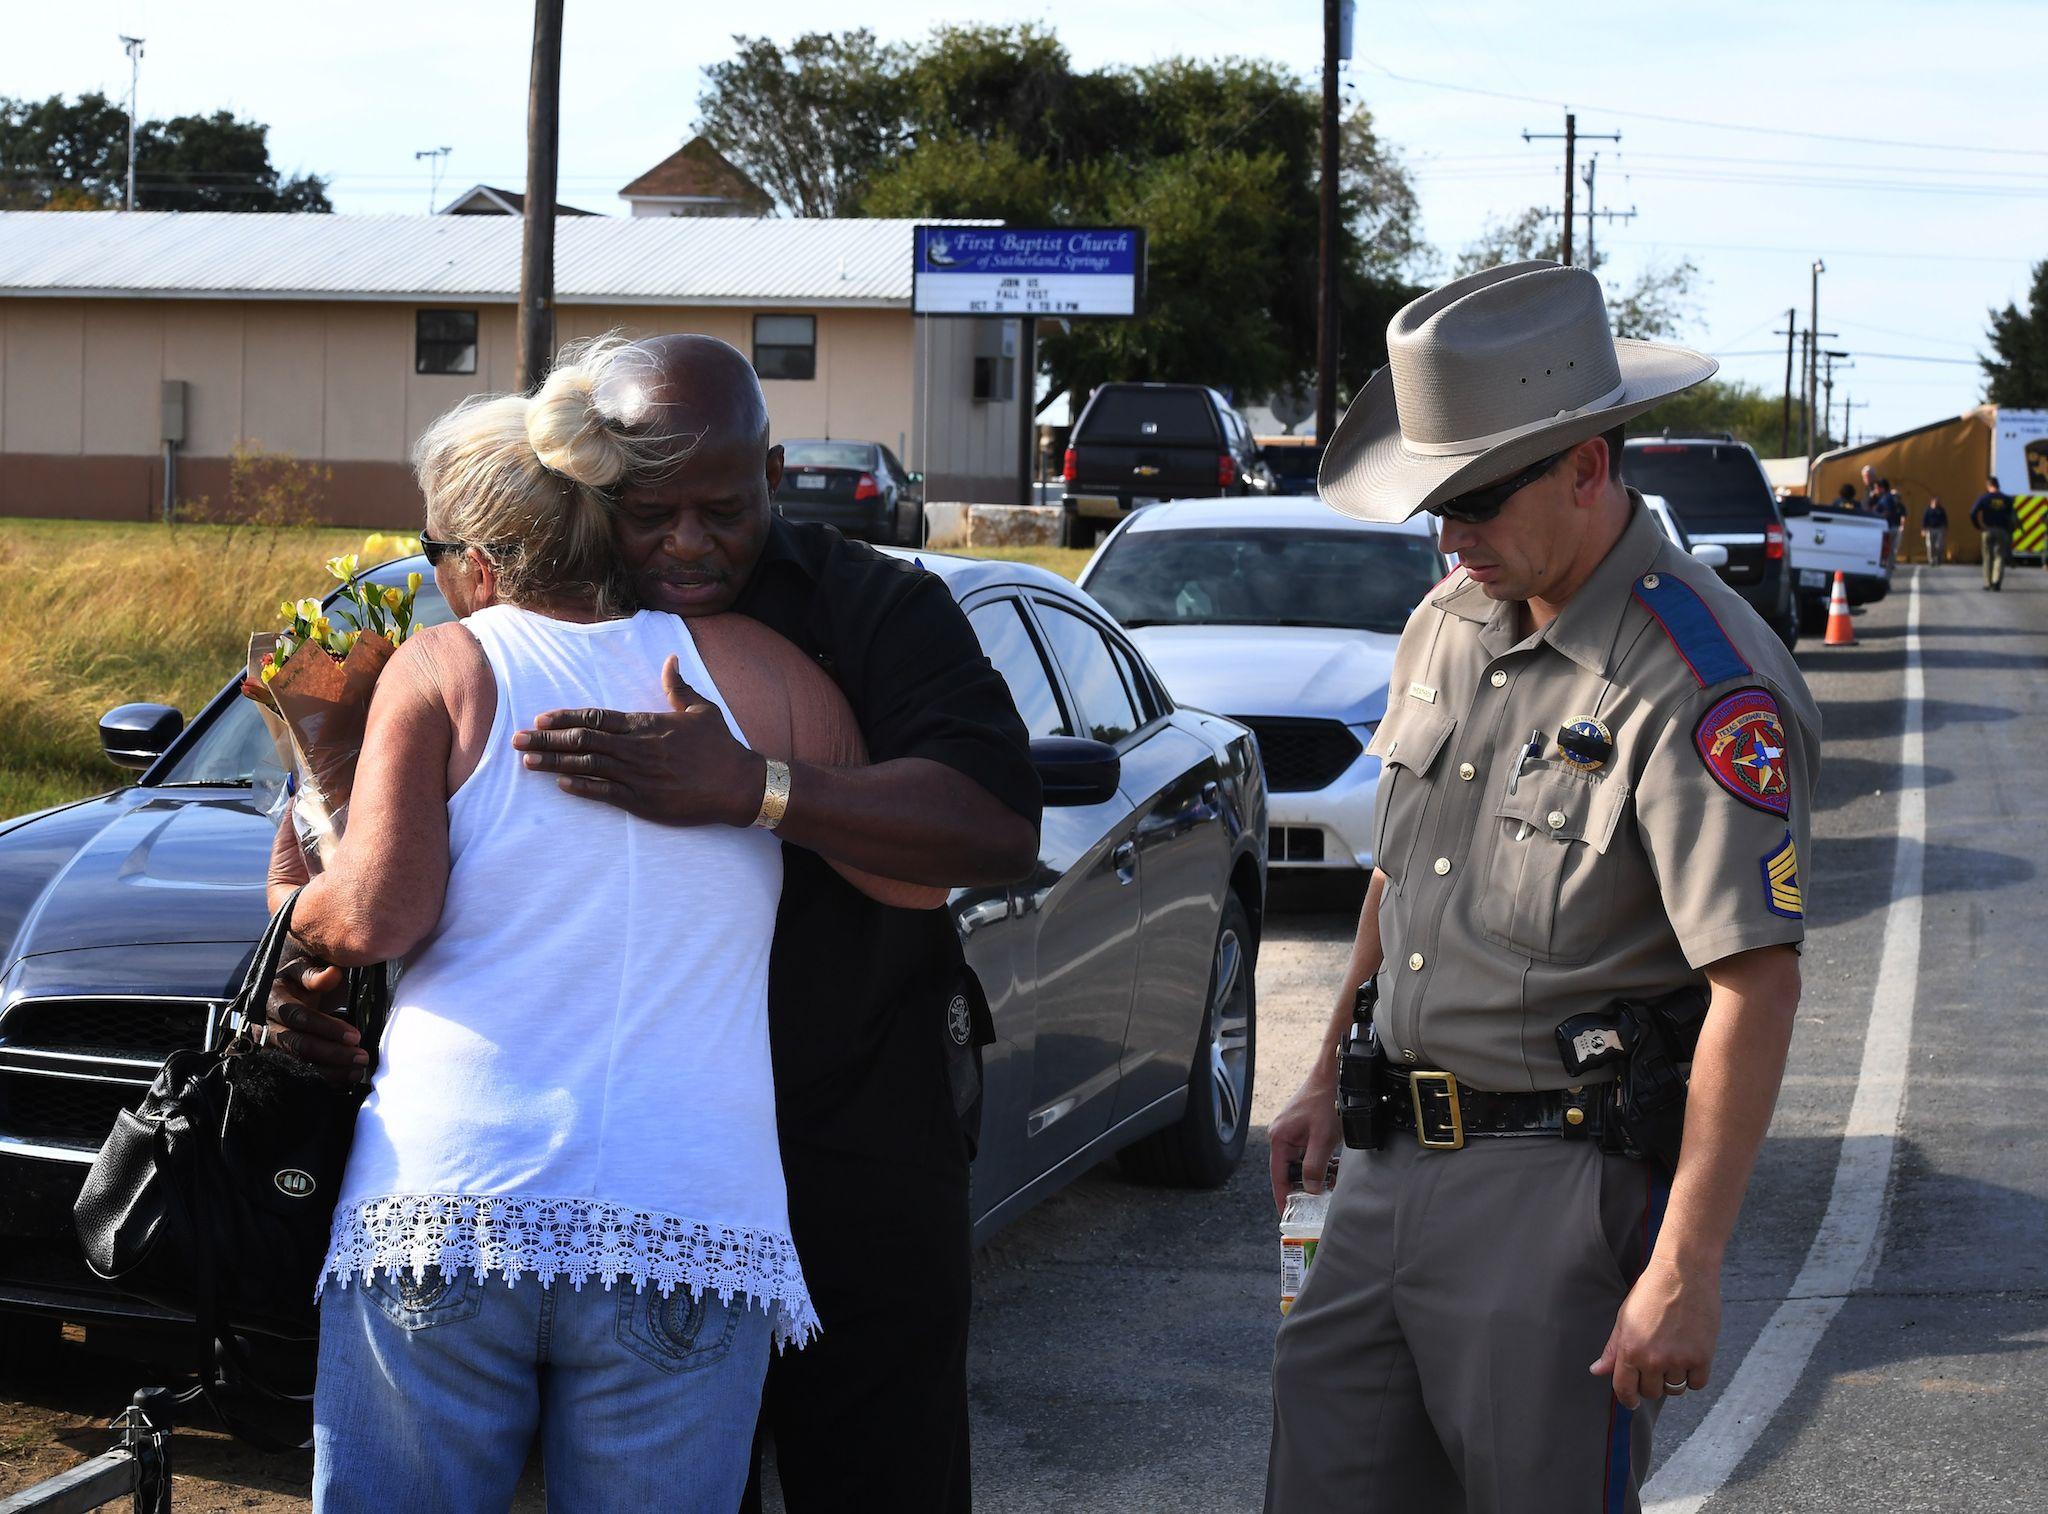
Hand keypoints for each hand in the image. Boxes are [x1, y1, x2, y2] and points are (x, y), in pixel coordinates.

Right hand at [265, 943, 365, 1086]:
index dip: (327, 1028)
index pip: (298, 1017)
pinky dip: (322, 1079)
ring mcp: (267, 1046)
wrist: (282, 994)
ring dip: (329, 1071)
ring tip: (357, 1072)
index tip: (355, 1036)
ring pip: (296, 1064)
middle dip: (331, 1053)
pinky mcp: (274, 1061)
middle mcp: (264, 1026)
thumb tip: (332, 974)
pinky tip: (343, 1081)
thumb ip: (315, 974)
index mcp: (271, 999)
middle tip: (361, 1057)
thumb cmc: (298, 981)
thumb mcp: (304, 969)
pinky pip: (297, 1074)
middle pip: (297, 1044)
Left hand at [512, 655, 765, 826]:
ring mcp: (638, 776)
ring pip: (587, 766)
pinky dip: (581, 788)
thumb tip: (670, 660)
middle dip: (546, 740)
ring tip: (527, 761)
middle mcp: (637, 749)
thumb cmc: (721, 746)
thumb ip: (678, 686)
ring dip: (554, 763)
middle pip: (582, 742)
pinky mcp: (643, 801)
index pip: (596, 718)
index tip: (540, 718)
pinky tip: (560, 784)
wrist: (738, 784)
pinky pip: (605, 793)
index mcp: (646, 724)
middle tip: (516, 740)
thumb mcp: (701, 709)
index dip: (565, 718)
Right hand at [1267, 1067, 1341, 1214]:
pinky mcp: (1302, 1128)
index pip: (1278, 1176)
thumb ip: (1314, 1166)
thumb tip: (1310, 1190)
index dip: (1283, 1197)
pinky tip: (1331, 1168)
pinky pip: (1306, 1152)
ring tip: (1329, 1184)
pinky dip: (1318, 1162)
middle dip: (1303, 1187)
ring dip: (1314, 1174)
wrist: (1334, 1075)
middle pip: (1288, 1171)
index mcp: (1279, 1138)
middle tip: (1317, 1203)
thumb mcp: (1323, 1138)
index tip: (1287, 1215)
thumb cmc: (1326, 1101)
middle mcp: (1281, 1135)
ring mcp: (1291, 1131)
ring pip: (1299, 1162)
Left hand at [1590, 1255, 1720, 1407]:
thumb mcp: (1624, 1318)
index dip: (1628, 1399)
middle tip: (1656, 1365)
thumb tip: (1597, 1371)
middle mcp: (1653, 1359)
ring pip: (1675, 1389)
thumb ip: (1613, 1349)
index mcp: (1630, 1349)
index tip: (1632, 1403)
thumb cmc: (1650, 1292)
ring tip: (1674, 1356)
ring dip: (1673, 1378)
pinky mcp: (1702, 1357)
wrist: (1683, 1273)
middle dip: (1652, 1383)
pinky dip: (1694, 1377)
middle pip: (1652, 1392)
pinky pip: (1697, 1384)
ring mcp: (1679, 1360)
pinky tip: (1690, 1359)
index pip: (1625, 1389)